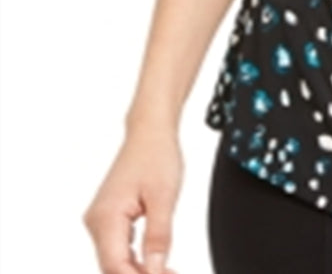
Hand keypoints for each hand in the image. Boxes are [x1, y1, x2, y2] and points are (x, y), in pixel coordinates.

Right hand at [83, 127, 182, 273]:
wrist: (149, 135)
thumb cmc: (156, 157)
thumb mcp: (164, 198)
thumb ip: (159, 236)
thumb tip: (156, 269)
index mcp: (107, 217)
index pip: (115, 265)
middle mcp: (97, 221)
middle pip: (113, 266)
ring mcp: (100, 221)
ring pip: (116, 260)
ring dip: (140, 271)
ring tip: (170, 272)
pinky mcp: (109, 219)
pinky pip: (119, 248)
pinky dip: (137, 260)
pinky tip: (157, 264)